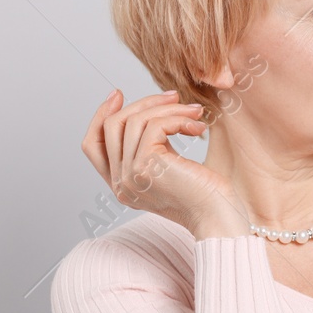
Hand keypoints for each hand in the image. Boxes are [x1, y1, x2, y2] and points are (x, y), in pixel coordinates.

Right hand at [82, 89, 245, 237]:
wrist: (219, 217)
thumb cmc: (205, 195)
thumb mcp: (170, 169)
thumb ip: (153, 148)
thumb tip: (153, 110)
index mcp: (121, 185)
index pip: (93, 145)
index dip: (101, 116)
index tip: (119, 95)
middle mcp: (119, 183)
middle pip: (111, 126)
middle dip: (143, 103)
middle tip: (173, 96)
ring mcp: (129, 175)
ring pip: (134, 121)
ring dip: (168, 108)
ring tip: (194, 112)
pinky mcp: (145, 165)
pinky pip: (153, 125)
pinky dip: (177, 118)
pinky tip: (197, 127)